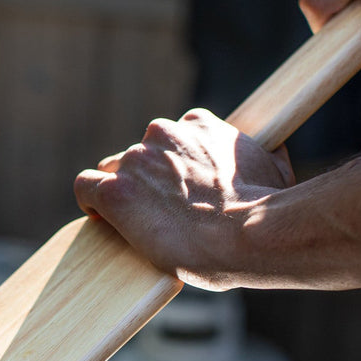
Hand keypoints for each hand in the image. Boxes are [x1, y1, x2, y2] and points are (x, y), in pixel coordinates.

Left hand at [73, 110, 294, 290]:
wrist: (251, 235)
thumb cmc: (267, 212)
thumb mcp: (274, 170)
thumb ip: (261, 156)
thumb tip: (270, 154)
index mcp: (199, 125)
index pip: (171, 138)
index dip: (170, 167)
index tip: (178, 189)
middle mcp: (163, 134)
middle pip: (139, 154)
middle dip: (146, 181)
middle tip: (159, 213)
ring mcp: (136, 162)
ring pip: (112, 171)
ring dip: (123, 194)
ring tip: (139, 223)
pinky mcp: (115, 192)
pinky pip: (86, 187)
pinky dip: (91, 202)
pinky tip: (101, 218)